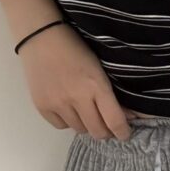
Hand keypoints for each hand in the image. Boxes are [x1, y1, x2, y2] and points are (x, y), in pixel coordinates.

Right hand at [16, 22, 131, 139]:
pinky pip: (61, 126)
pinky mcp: (42, 106)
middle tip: (107, 125)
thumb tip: (128, 115)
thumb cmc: (77, 47)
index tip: (125, 134)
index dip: (123, 132)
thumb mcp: (100, 67)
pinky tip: (69, 109)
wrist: (42, 37)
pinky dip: (68, 121)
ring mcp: (58, 104)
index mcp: (97, 86)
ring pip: (79, 130)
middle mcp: (77, 98)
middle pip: (97, 131)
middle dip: (106, 132)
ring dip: (87, 125)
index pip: (114, 121)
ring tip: (87, 112)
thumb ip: (112, 93)